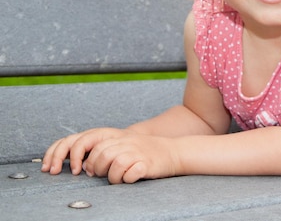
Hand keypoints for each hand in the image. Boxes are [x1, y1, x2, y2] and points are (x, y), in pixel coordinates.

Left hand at [42, 128, 177, 182]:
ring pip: (113, 166)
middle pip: (99, 155)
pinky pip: (129, 174)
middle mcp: (125, 142)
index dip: (72, 156)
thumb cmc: (145, 152)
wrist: (173, 153)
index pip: (85, 142)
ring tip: (119, 178)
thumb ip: (104, 149)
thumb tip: (83, 166)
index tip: (70, 171)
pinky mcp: (146, 164)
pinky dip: (127, 179)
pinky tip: (131, 178)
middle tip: (104, 174)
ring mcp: (136, 152)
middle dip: (97, 169)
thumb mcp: (123, 145)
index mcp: (116, 136)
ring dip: (113, 177)